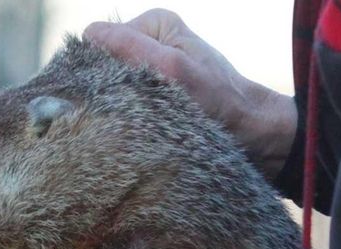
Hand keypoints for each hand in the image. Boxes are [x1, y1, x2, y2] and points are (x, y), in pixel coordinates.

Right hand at [85, 9, 296, 176]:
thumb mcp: (172, 68)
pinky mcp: (149, 94)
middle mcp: (148, 42)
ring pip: (106, 85)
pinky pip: (120, 101)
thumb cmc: (218, 100)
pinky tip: (141, 126)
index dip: (100, 66)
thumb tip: (89, 33)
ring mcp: (147, 68)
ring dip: (116, 104)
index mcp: (153, 24)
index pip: (99, 40)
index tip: (121, 90)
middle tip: (133, 107)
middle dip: (106, 86)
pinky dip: (124, 116)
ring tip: (142, 118)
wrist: (251, 132)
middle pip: (101, 63)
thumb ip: (129, 45)